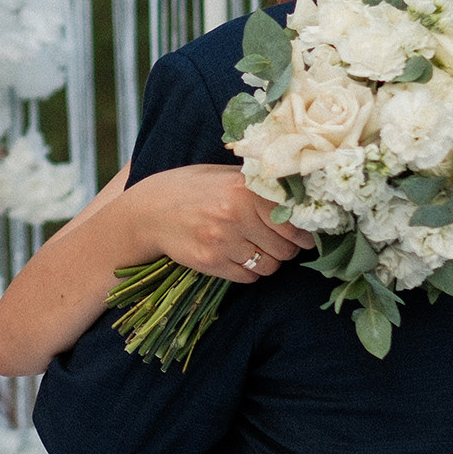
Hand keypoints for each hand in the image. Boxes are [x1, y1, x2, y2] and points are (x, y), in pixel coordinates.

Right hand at [117, 163, 313, 283]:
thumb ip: (258, 186)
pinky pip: (249, 278)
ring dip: (269, 261)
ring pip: (270, 266)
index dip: (304, 232)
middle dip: (287, 249)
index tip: (305, 234)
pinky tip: (238, 257)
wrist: (148, 211)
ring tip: (256, 249)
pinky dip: (250, 272)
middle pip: (286, 248)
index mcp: (244, 190)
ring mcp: (221, 242)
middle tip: (279, 242)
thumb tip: (301, 198)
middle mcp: (235, 215)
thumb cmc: (191, 189)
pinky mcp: (210, 263)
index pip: (293, 221)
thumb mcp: (224, 176)